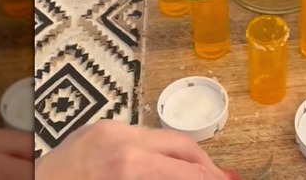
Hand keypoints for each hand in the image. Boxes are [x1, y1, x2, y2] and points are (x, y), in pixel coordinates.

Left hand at [35, 120, 241, 179]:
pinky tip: (163, 168)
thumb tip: (197, 179)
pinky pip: (138, 137)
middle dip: (205, 166)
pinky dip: (157, 153)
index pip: (187, 169)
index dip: (211, 178)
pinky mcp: (93, 131)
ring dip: (182, 158)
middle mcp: (119, 138)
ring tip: (195, 176)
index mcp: (127, 164)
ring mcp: (105, 130)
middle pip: (182, 145)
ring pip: (162, 138)